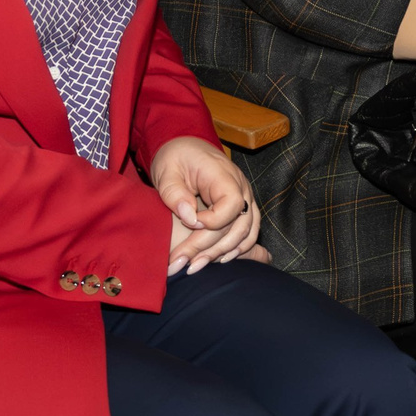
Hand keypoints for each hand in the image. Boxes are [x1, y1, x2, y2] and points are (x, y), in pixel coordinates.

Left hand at [151, 135, 266, 275]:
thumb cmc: (175, 158)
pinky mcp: (242, 207)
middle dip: (210, 247)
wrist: (186, 149)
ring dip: (223, 252)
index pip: (232, 203)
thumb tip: (189, 218)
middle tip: (182, 263)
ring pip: (246, 231)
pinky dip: (237, 248)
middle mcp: (240, 185)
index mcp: (222, 173)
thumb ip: (175, 193)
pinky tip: (218, 260)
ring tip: (197, 266)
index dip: (213, 221)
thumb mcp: (166, 171)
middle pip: (238, 223)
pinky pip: (249, 231)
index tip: (189, 225)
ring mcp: (245, 196)